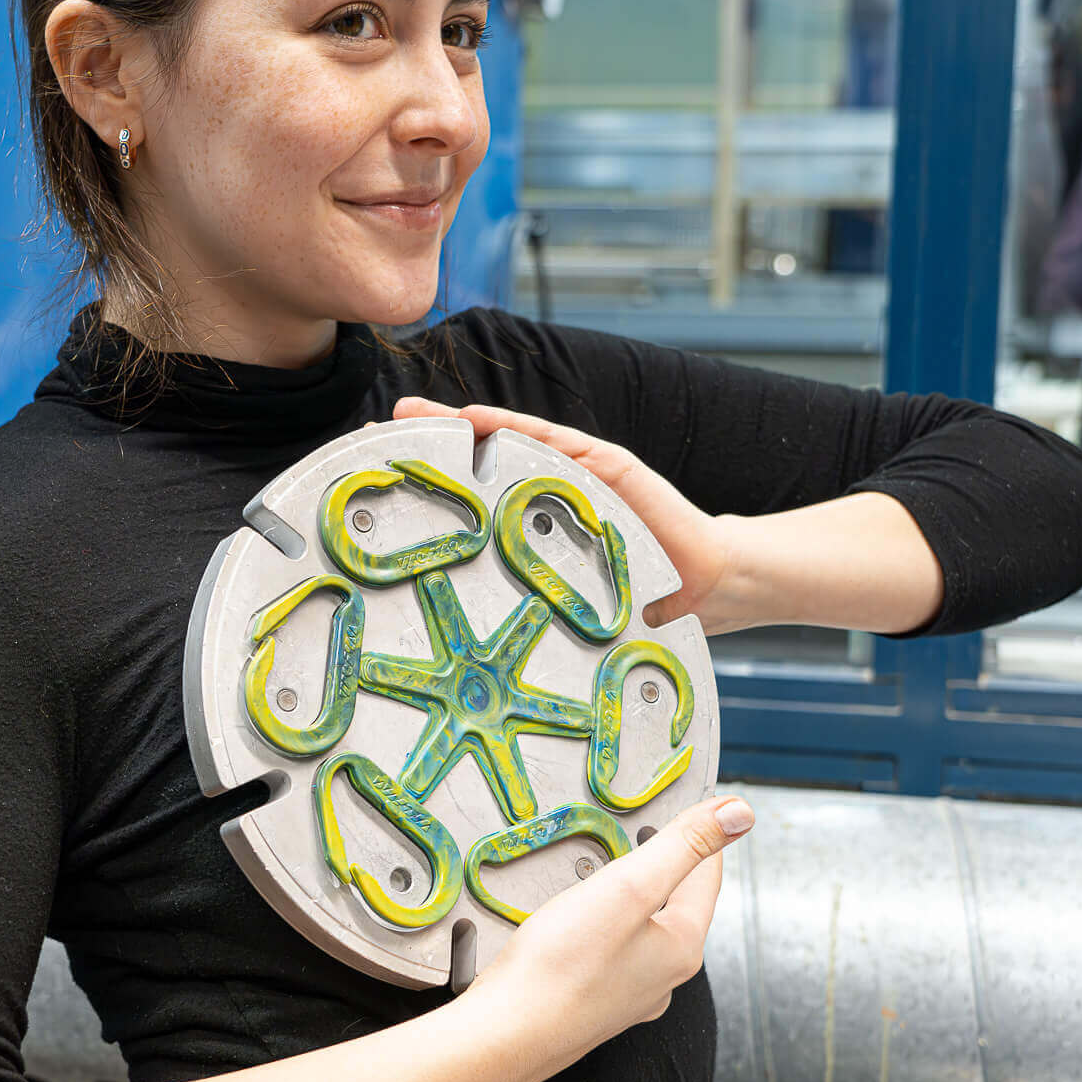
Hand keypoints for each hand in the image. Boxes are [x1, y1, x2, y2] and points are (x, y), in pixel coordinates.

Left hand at [393, 395, 733, 626]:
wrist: (710, 583)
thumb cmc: (638, 601)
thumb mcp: (568, 612)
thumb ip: (526, 618)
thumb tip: (463, 667)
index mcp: (534, 529)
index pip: (471, 503)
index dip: (426, 491)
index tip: (372, 487)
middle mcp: (548, 494)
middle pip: (477, 466)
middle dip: (426, 449)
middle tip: (371, 438)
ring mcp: (576, 474)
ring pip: (506, 442)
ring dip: (456, 425)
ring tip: (409, 414)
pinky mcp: (606, 464)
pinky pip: (552, 441)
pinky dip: (512, 428)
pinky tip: (473, 421)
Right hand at [456, 794, 753, 1081]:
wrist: (504, 1037)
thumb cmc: (561, 963)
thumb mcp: (627, 887)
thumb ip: (682, 847)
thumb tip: (742, 812)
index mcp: (681, 948)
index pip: (705, 878)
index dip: (702, 834)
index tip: (699, 801)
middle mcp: (664, 979)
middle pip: (678, 907)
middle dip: (670, 866)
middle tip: (656, 827)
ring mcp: (629, 998)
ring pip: (646, 934)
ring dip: (638, 898)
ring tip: (619, 868)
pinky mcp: (593, 1008)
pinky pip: (615, 956)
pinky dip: (611, 927)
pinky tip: (588, 923)